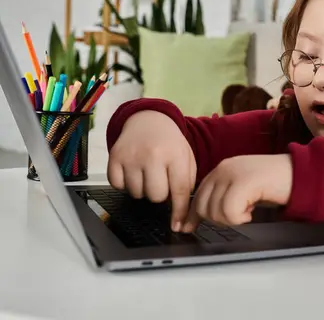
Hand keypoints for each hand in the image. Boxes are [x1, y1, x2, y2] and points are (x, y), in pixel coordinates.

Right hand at [107, 110, 196, 230]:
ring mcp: (131, 156)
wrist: (148, 121)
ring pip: (137, 194)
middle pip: (156, 196)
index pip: (179, 190)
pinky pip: (118, 187)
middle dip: (160, 194)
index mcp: (175, 155)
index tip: (178, 226)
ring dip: (143, 189)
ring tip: (148, 173)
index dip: (179, 212)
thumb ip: (186, 183)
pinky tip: (134, 172)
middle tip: (161, 181)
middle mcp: (152, 155)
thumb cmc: (170, 144)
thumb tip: (181, 217)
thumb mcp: (186, 158)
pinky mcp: (114, 158)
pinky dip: (126, 184)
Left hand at [182, 154, 292, 230]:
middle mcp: (224, 168)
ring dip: (232, 219)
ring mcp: (232, 174)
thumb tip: (199, 217)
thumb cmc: (275, 184)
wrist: (300, 175)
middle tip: (239, 215)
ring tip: (248, 210)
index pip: (198, 195)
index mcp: (222, 169)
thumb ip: (223, 196)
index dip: (192, 215)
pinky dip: (241, 218)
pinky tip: (252, 211)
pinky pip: (229, 212)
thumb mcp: (244, 189)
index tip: (187, 228)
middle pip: (203, 206)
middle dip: (219, 219)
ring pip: (215, 211)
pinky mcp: (243, 182)